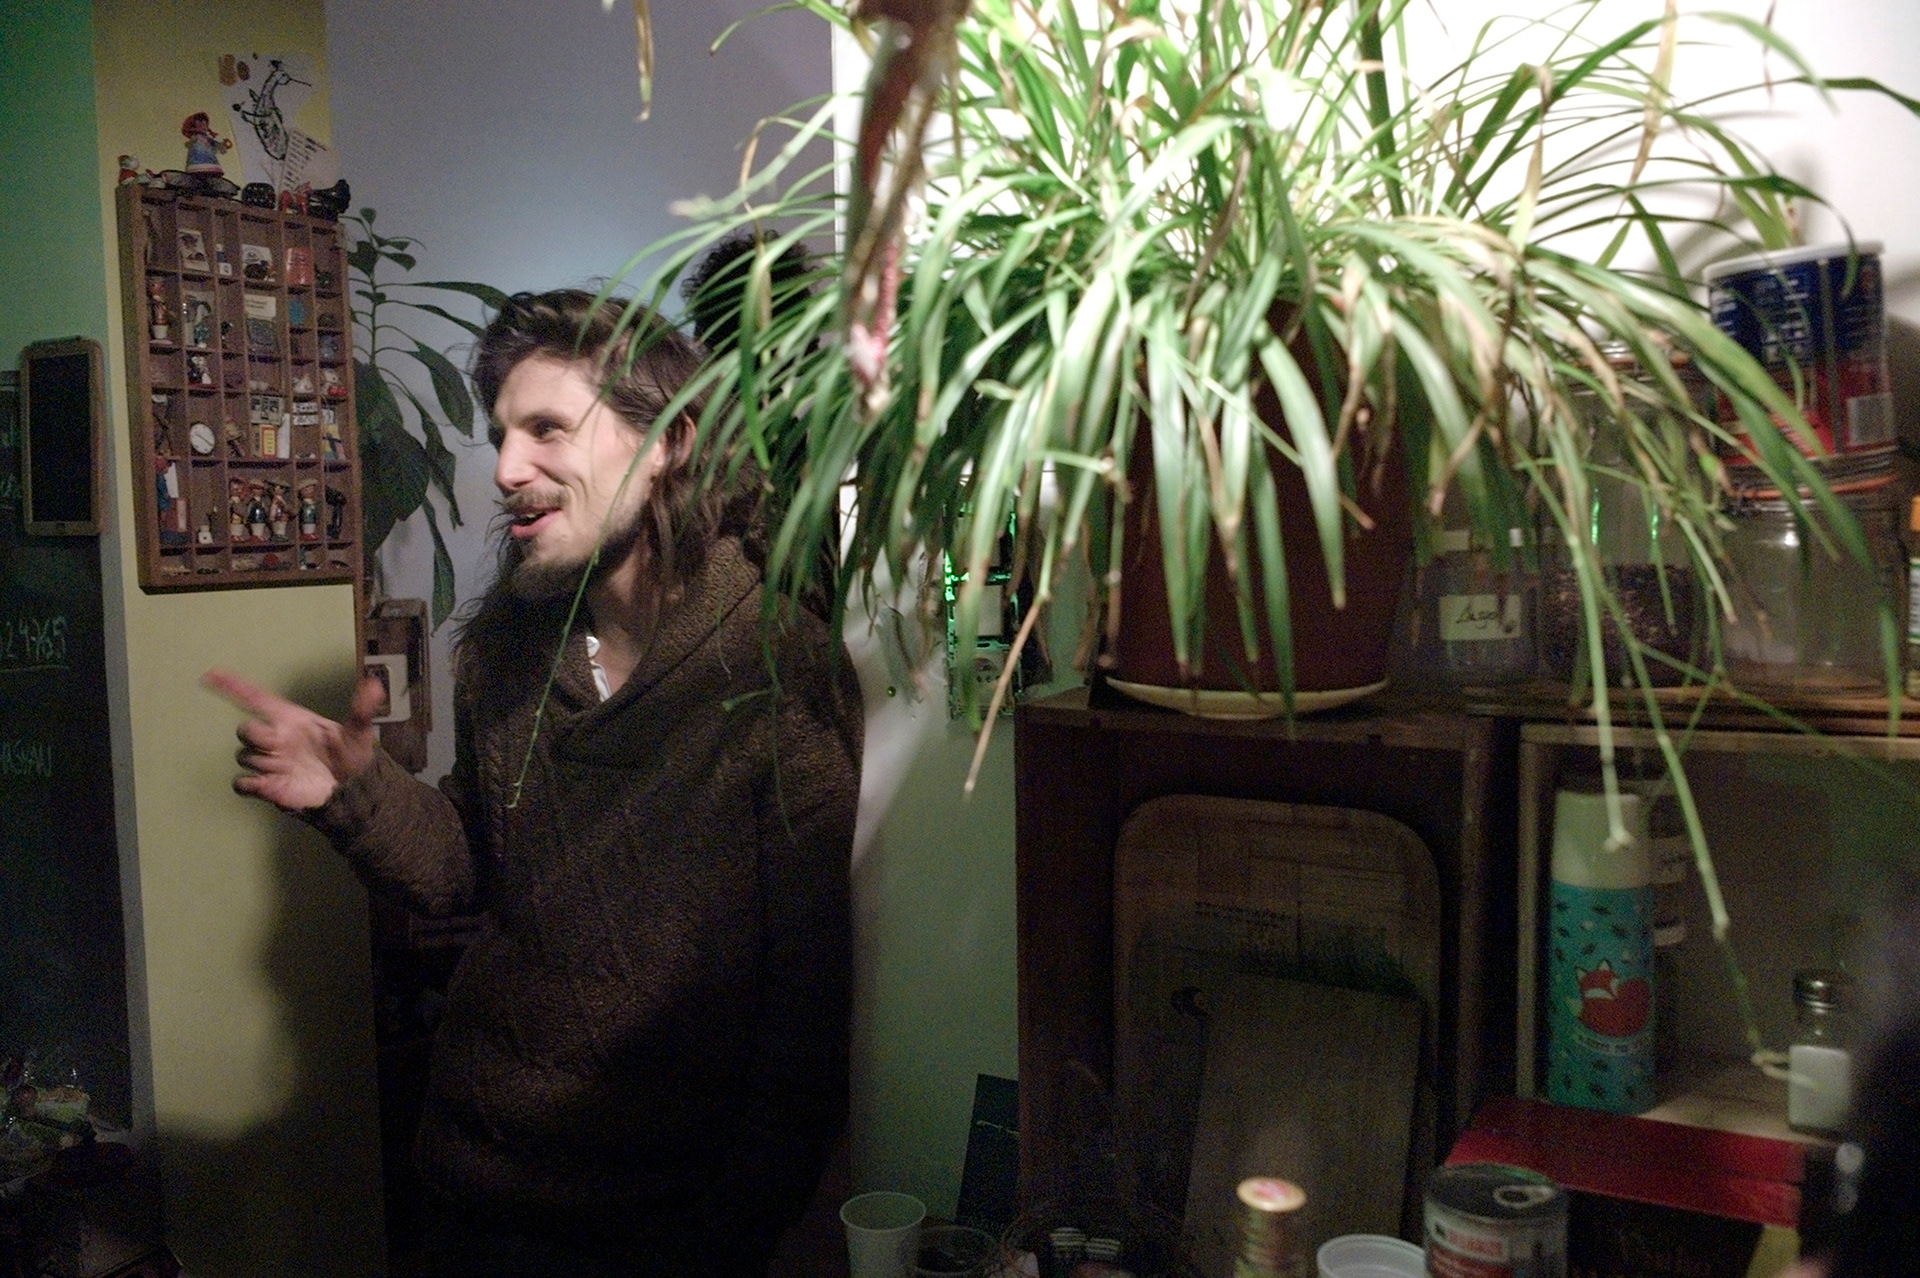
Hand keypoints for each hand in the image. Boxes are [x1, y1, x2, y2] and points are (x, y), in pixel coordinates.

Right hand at [202, 668, 383, 811]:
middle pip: (244, 729)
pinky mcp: (267, 786)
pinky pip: (241, 783)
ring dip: (262, 761)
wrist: (352, 790)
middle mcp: (275, 738)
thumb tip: (374, 684)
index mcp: (290, 720)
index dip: (232, 685)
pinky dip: (249, 783)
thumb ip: (362, 709)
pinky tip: (269, 783)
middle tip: (280, 745)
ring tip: (288, 767)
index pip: (255, 698)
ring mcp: (270, 762)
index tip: (211, 674)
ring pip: (244, 756)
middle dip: (256, 735)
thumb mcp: (358, 732)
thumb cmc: (351, 756)